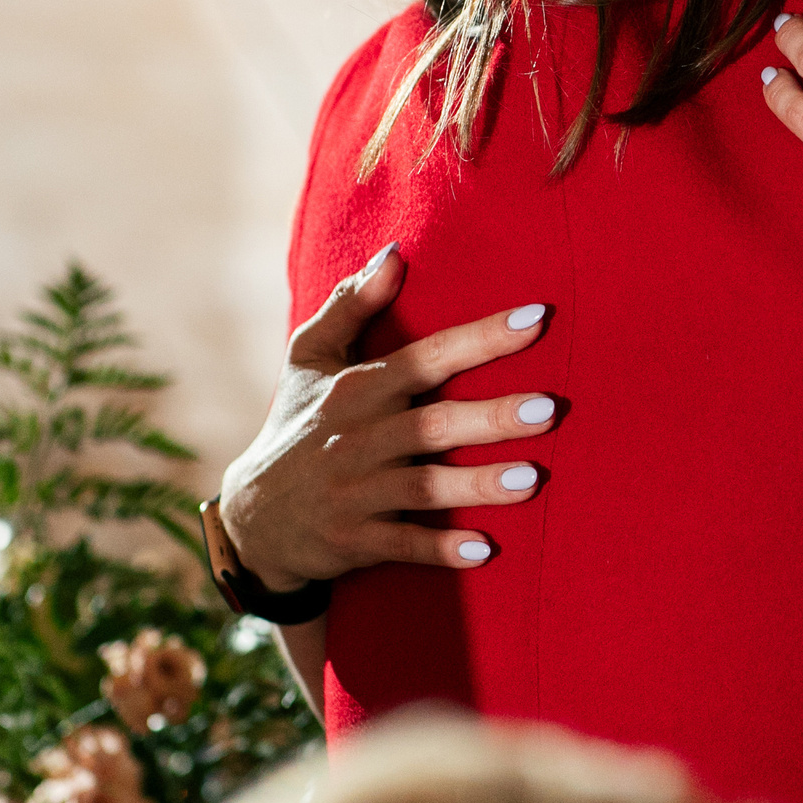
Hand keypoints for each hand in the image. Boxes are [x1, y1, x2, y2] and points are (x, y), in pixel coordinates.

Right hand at [218, 244, 557, 586]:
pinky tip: (484, 549)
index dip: (481, 338)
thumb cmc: (297, 425)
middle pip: (433, 424)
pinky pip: (403, 545)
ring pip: (424, 487)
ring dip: (478, 484)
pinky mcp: (353, 540)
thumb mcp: (309, 359)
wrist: (252, 517)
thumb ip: (351, 305)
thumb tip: (395, 252)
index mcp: (357, 387)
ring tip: (533, 479)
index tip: (537, 318)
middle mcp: (357, 438)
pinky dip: (440, 549)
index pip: (427, 356)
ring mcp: (355, 492)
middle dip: (492, 417)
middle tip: (549, 408)